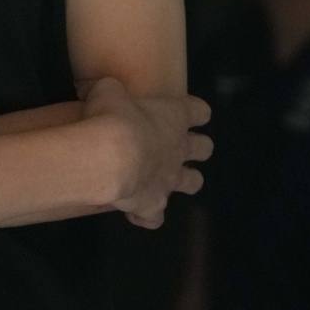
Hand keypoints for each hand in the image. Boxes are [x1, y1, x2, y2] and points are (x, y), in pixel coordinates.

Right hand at [83, 77, 212, 229]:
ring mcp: (170, 180)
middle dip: (197, 148)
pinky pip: (156, 218)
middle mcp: (179, 149)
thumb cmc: (112, 117)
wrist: (108, 158)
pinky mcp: (153, 206)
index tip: (187, 112)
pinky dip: (148, 216)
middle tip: (178, 147)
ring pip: (193, 183)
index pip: (200, 111)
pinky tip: (136, 214)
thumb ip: (113, 91)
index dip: (196, 112)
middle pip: (204, 149)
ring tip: (167, 182)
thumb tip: (105, 91)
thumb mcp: (108, 91)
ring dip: (185, 181)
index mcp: (175, 117)